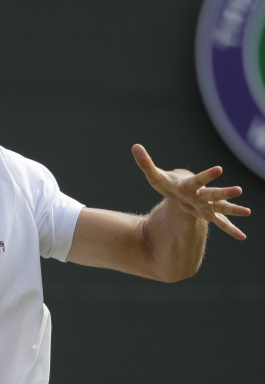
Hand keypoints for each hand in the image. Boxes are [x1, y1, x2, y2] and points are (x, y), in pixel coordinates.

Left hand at [132, 144, 250, 239]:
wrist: (180, 189)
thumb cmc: (168, 183)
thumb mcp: (155, 176)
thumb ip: (145, 163)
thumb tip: (134, 146)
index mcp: (189, 185)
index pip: (198, 180)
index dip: (207, 175)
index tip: (219, 169)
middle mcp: (201, 194)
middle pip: (214, 193)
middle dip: (225, 192)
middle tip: (238, 189)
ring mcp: (206, 204)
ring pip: (222, 207)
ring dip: (233, 210)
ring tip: (247, 212)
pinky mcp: (208, 213)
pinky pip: (221, 223)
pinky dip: (230, 229)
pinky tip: (241, 237)